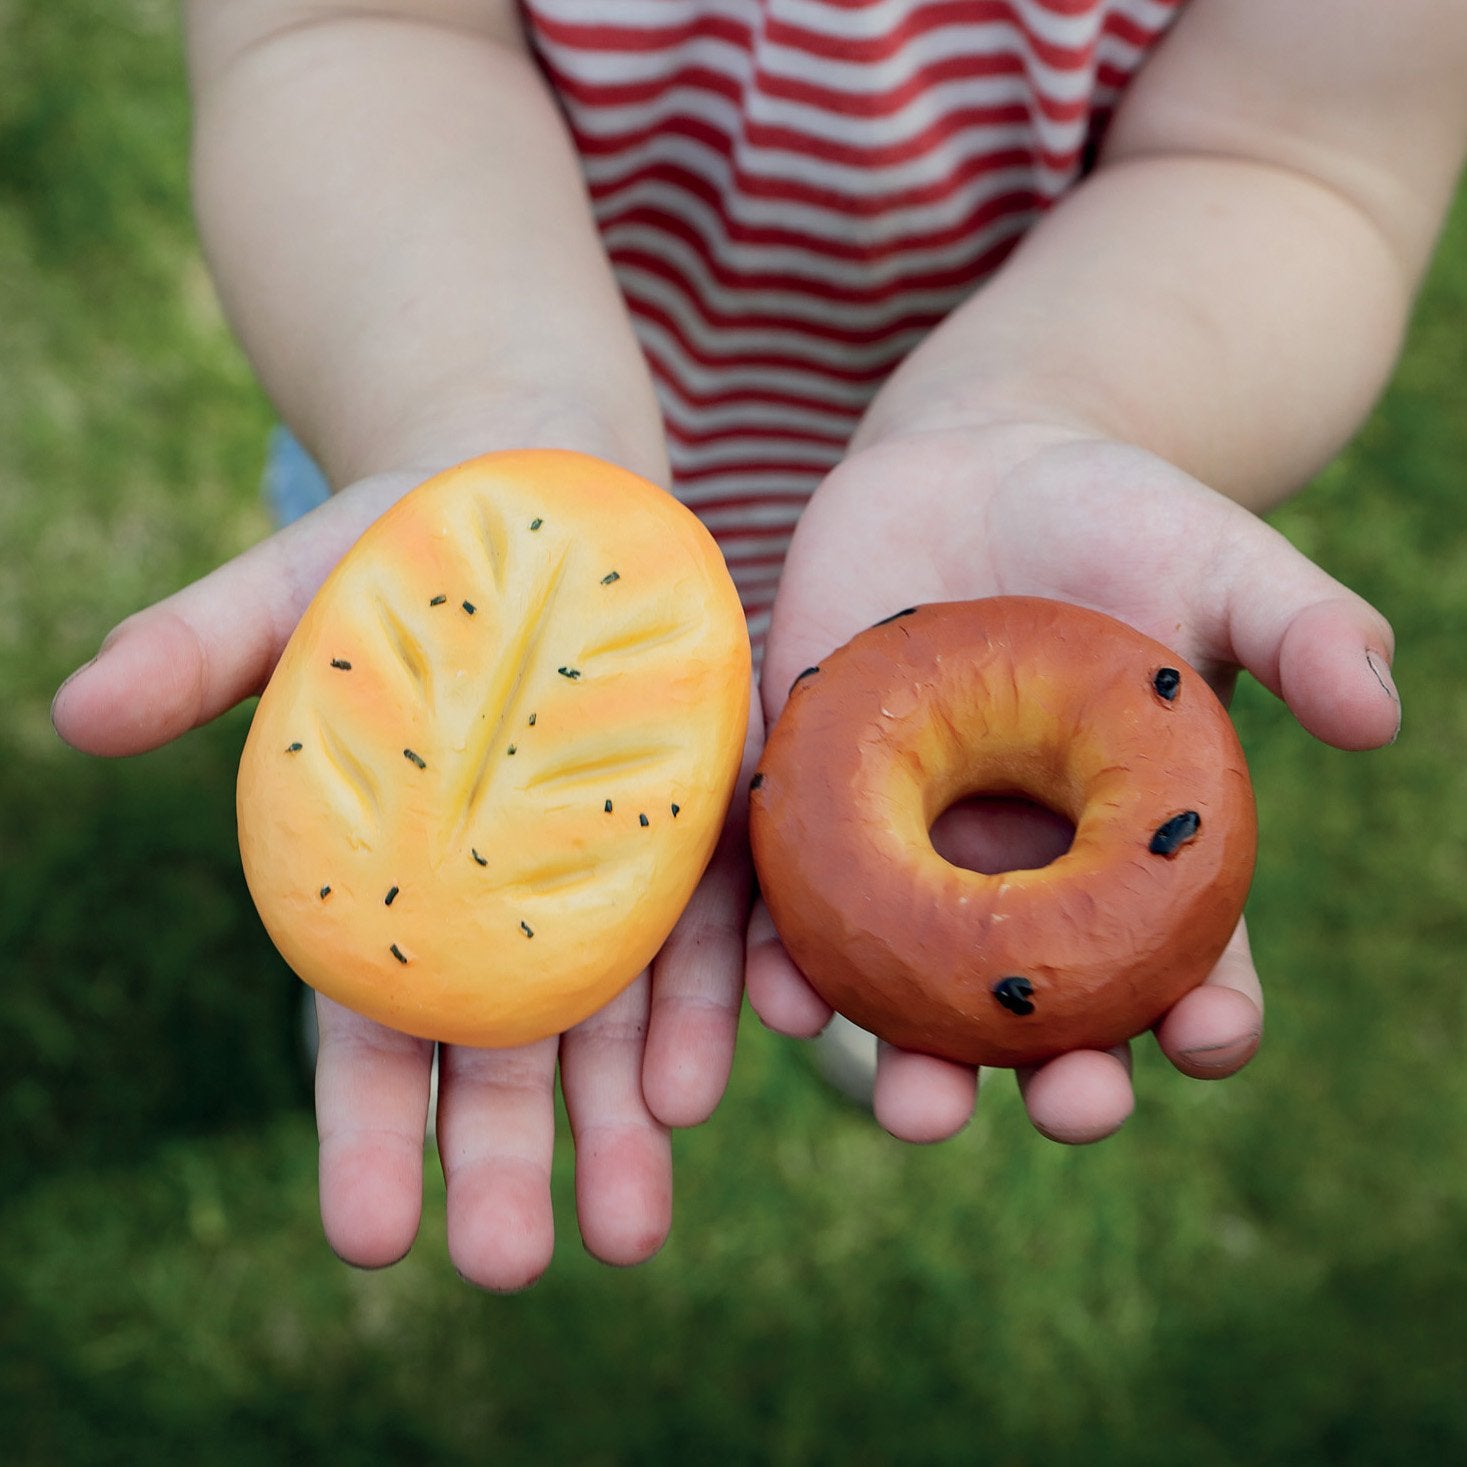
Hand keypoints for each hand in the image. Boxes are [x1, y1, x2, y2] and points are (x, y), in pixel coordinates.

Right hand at [52, 464, 761, 1288]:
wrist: (542, 505)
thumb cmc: (396, 555)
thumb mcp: (291, 591)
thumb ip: (201, 652)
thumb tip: (74, 712)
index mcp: (396, 887)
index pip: (376, 1035)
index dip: (369, 1131)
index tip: (366, 1233)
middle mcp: (511, 908)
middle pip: (506, 1059)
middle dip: (506, 1163)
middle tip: (510, 1264)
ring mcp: (615, 877)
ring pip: (617, 1028)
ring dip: (622, 1129)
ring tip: (628, 1229)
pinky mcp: (701, 825)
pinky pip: (713, 928)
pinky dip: (713, 1004)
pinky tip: (709, 1078)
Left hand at [749, 422, 1399, 1145]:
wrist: (967, 467)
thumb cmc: (1111, 521)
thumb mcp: (1214, 560)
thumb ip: (1298, 628)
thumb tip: (1376, 711)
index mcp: (1134, 850)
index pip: (1183, 962)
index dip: (1208, 1015)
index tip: (1209, 1038)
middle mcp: (1023, 877)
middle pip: (1045, 1012)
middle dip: (1058, 1076)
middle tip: (1067, 1105)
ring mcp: (914, 854)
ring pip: (915, 989)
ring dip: (913, 1059)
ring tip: (918, 1103)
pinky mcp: (817, 810)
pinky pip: (799, 904)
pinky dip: (791, 959)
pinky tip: (784, 991)